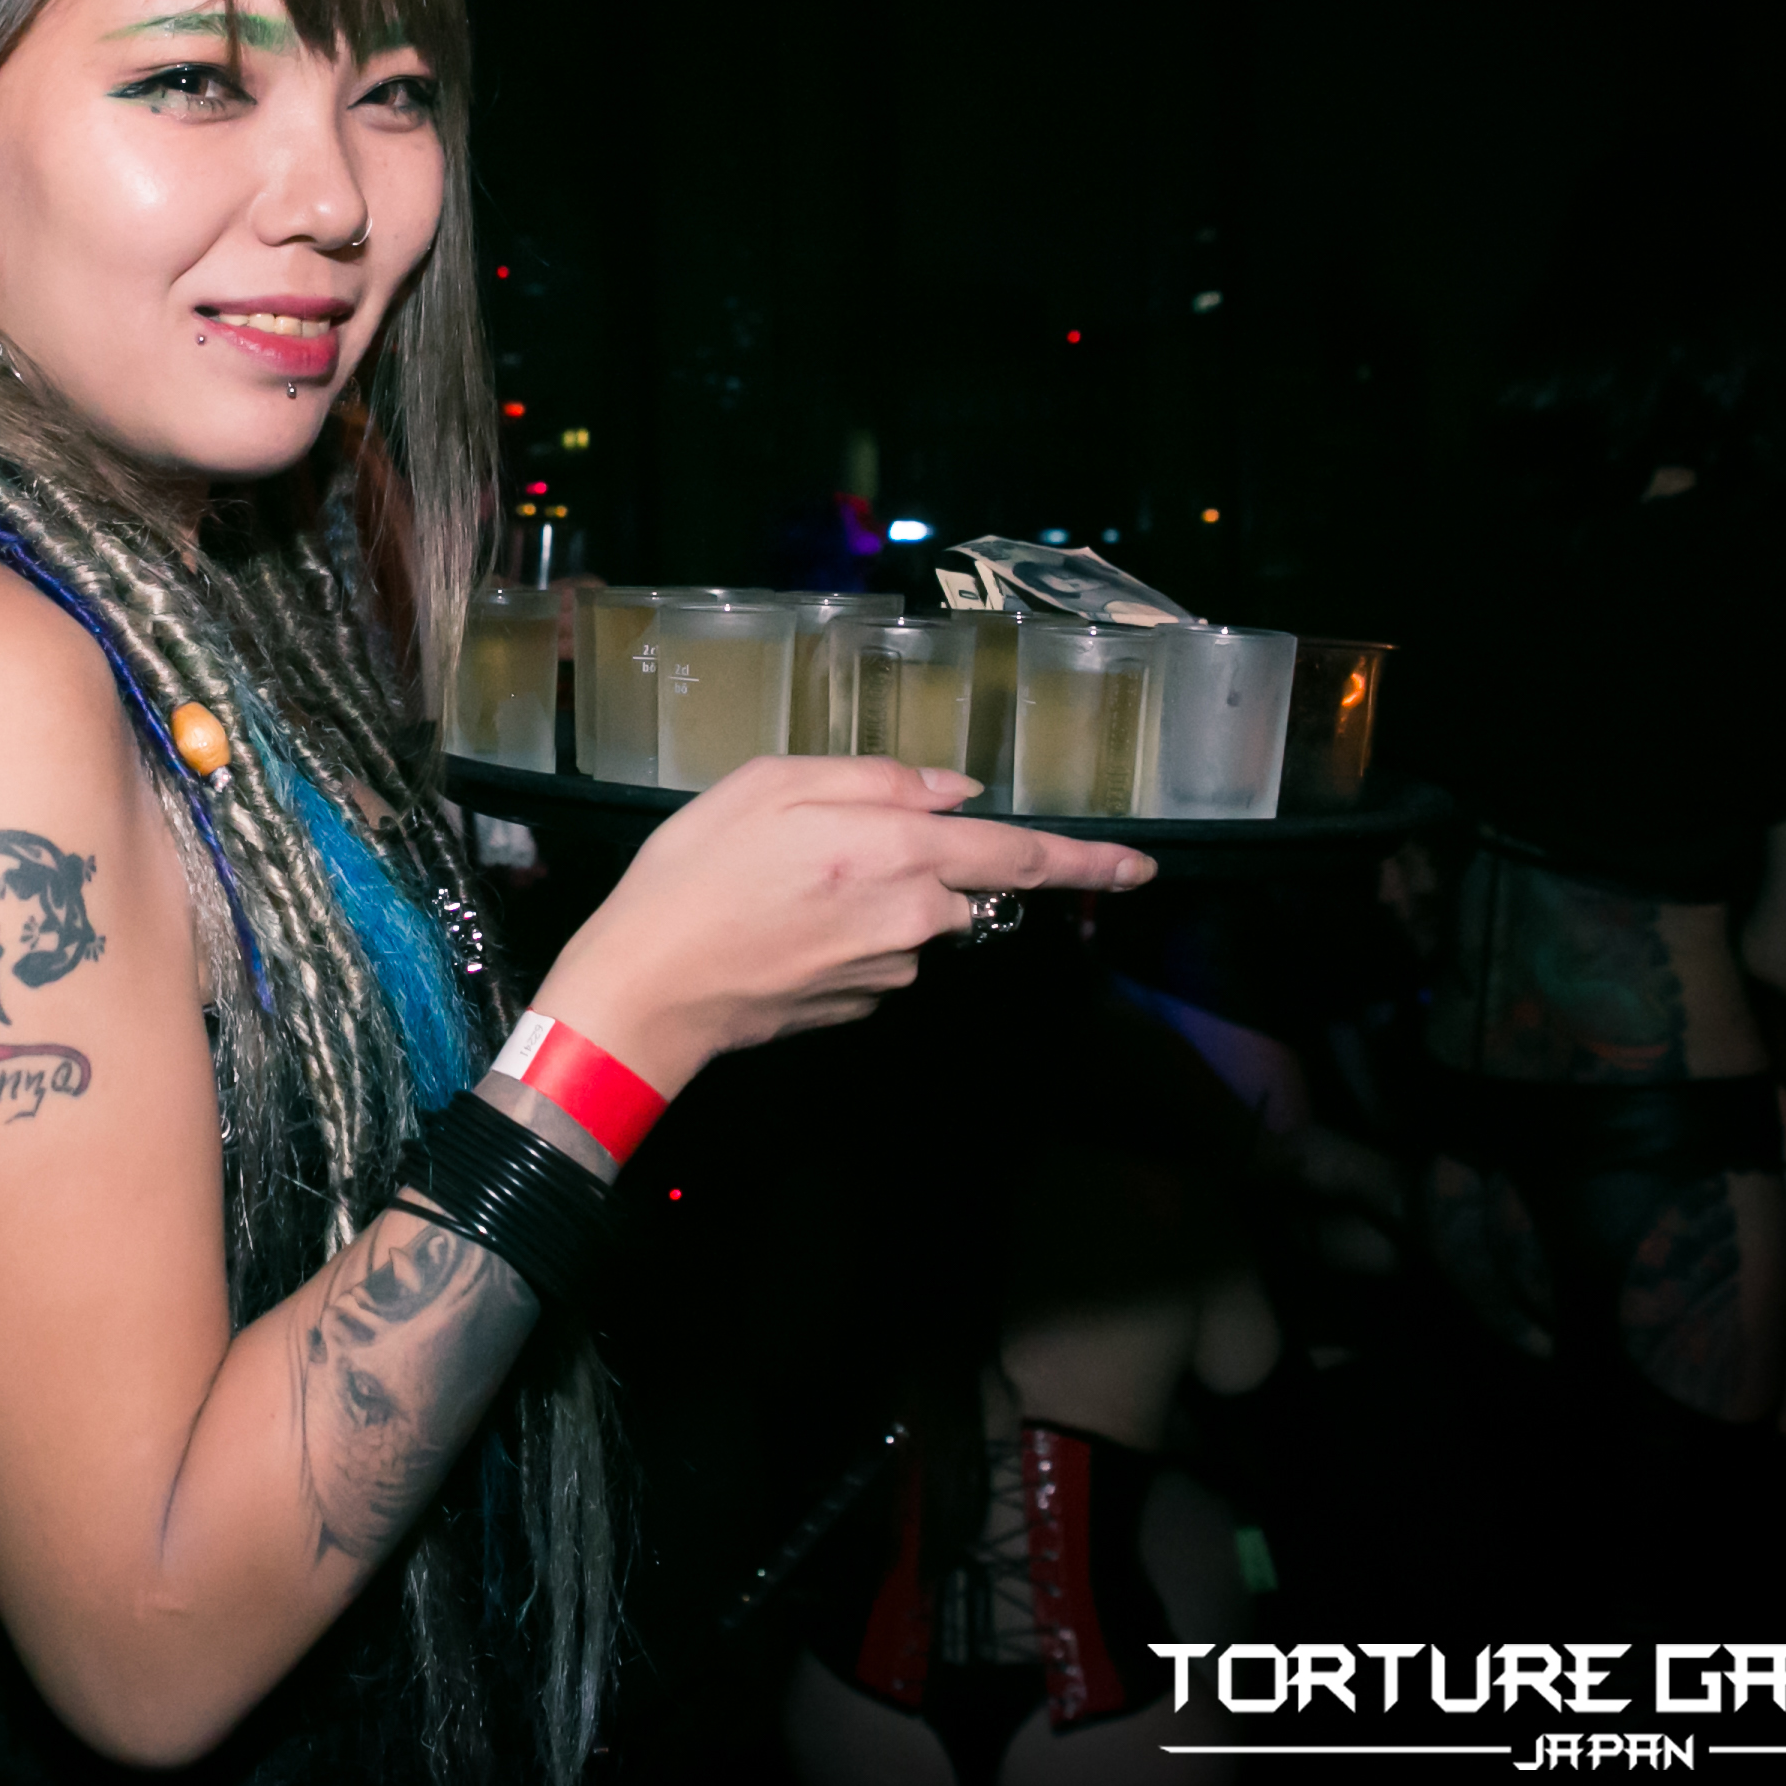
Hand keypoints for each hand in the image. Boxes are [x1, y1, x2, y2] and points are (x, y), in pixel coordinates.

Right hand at [527, 754, 1153, 1096]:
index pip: (1018, 858)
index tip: (1141, 867)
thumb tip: (954, 794)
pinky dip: (843, 936)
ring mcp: (889, 972)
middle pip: (959, 886)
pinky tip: (778, 928)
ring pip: (914, 920)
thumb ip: (873, 779)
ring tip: (779, 887)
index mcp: (898, 853)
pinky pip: (877, 956)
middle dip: (916, 865)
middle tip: (817, 853)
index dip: (1086, 863)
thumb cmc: (694, 875)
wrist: (644, 991)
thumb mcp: (768, 786)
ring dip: (871, 898)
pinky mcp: (859, 1006)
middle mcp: (913, 919)